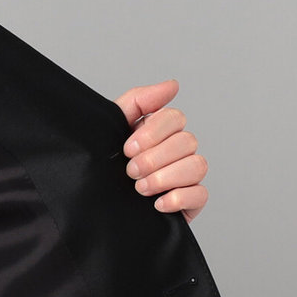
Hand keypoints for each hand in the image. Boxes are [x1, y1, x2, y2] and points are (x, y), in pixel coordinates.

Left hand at [113, 80, 208, 222]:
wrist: (96, 211)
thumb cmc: (104, 171)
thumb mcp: (112, 131)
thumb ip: (138, 102)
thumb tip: (173, 85)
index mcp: (161, 133)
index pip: (175, 118)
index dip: (152, 132)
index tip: (127, 149)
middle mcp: (177, 152)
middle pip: (187, 141)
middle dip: (154, 158)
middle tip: (130, 172)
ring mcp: (186, 177)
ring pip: (197, 165)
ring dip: (165, 177)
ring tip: (140, 189)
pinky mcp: (190, 203)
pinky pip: (200, 194)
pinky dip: (178, 198)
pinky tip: (156, 204)